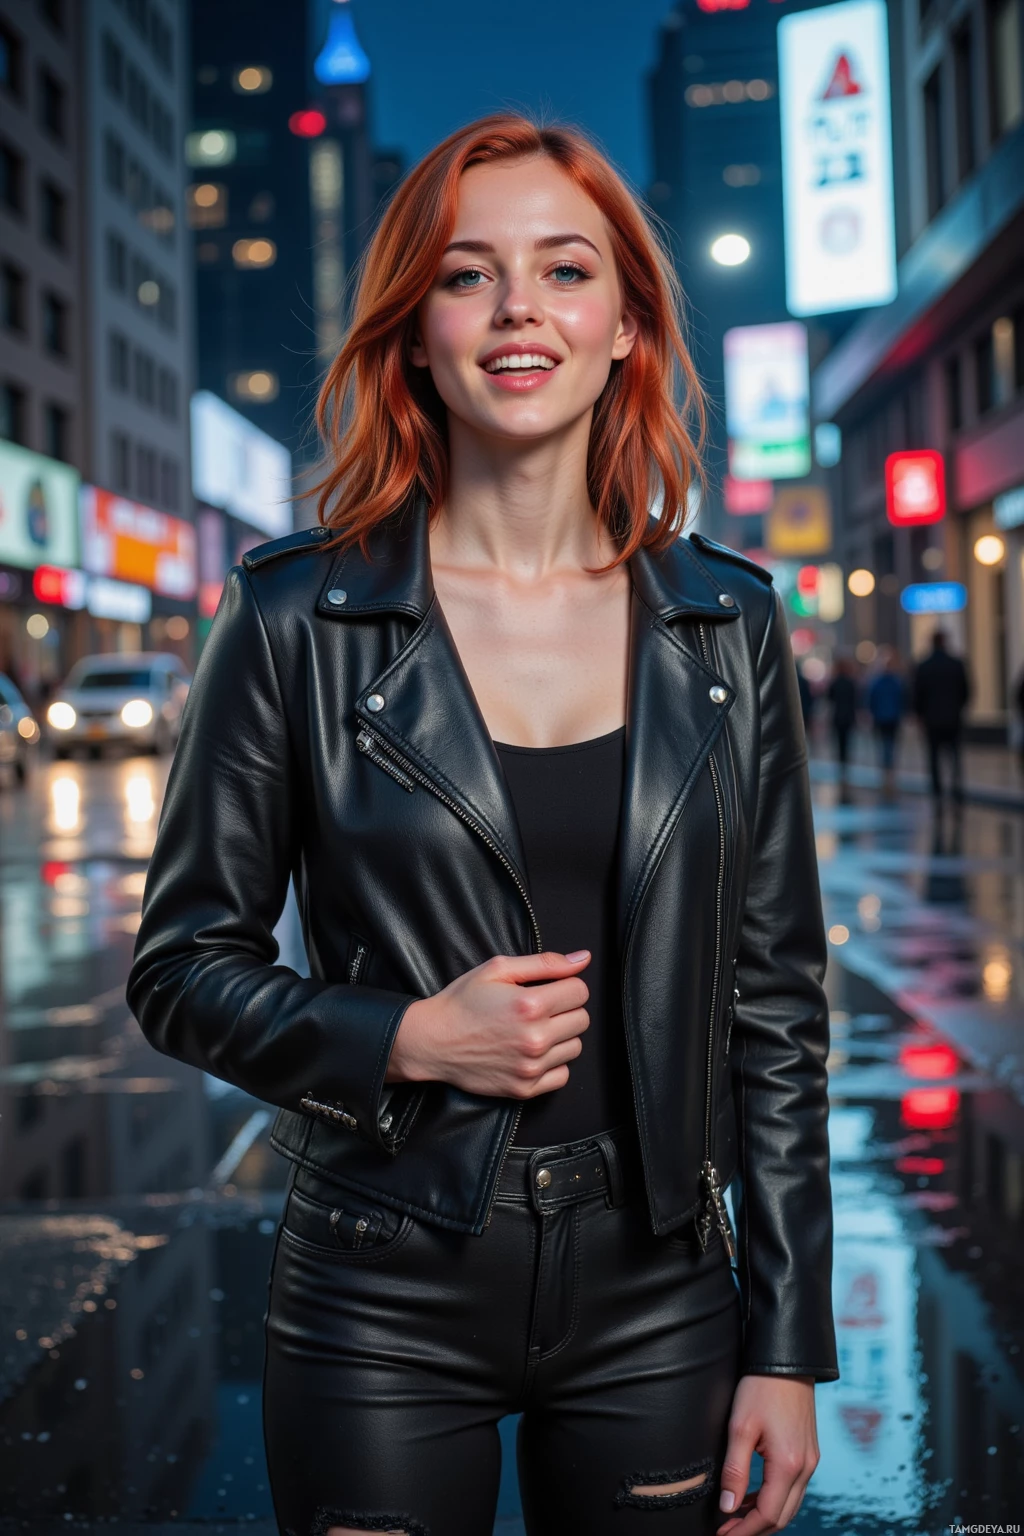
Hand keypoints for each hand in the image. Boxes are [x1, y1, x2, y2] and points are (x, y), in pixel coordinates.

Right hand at [386, 950, 590, 1097]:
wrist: (433, 1040)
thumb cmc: (462, 1002)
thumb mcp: (498, 969)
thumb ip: (545, 963)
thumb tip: (583, 959)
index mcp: (530, 1004)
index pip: (580, 991)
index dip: (565, 986)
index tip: (548, 989)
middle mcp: (535, 1038)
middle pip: (582, 1019)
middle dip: (564, 1009)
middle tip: (539, 1009)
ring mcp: (531, 1066)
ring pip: (575, 1046)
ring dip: (560, 1037)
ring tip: (533, 1030)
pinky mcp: (525, 1088)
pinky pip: (562, 1074)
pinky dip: (552, 1063)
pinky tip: (532, 1052)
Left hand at [717, 1375, 818, 1533]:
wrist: (787, 1360)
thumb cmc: (761, 1387)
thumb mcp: (740, 1427)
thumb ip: (734, 1471)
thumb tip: (727, 1507)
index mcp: (789, 1464)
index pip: (768, 1515)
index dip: (744, 1530)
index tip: (722, 1534)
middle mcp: (805, 1468)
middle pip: (782, 1517)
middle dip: (754, 1530)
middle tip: (726, 1531)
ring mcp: (810, 1461)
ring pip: (789, 1505)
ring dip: (763, 1516)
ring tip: (734, 1516)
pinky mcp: (809, 1453)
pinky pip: (793, 1489)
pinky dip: (773, 1499)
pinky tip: (752, 1495)